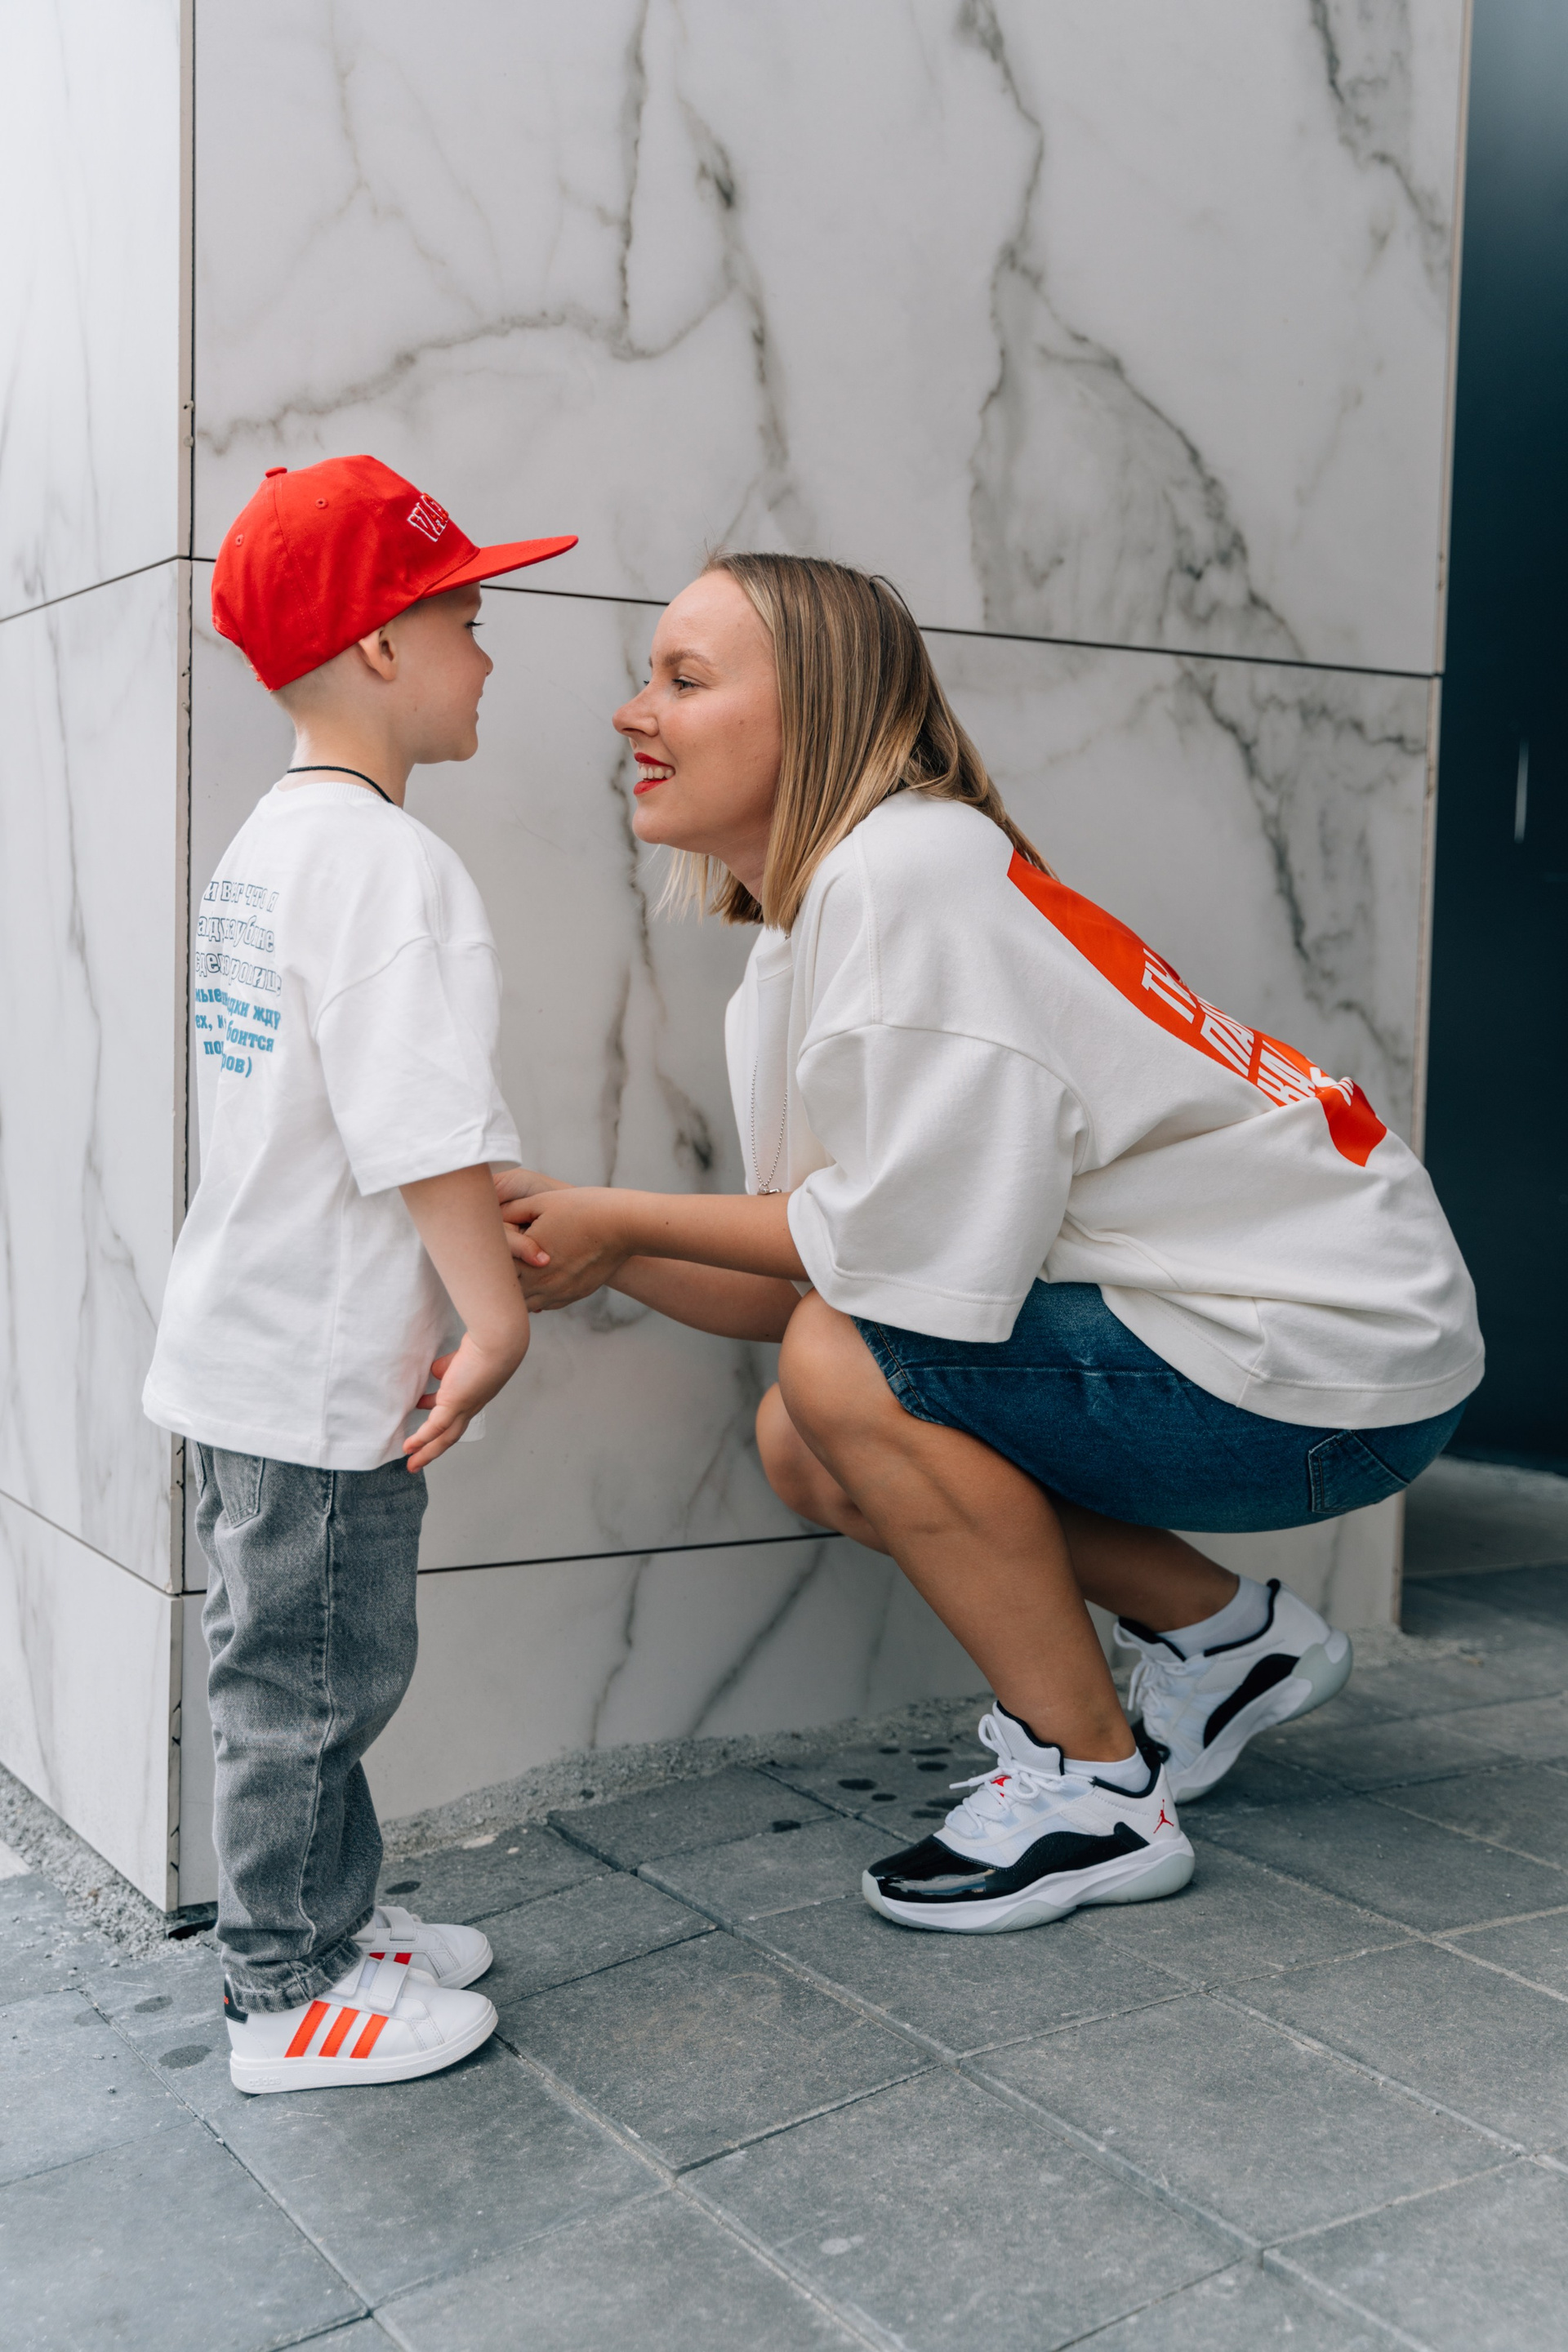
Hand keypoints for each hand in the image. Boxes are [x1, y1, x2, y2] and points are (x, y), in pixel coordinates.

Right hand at [404, 1329, 525, 1472]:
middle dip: (434, 1449)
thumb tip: (436, 1372)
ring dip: (427, 1452)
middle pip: (450, 1436)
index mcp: (473, 1396)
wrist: (497, 1342)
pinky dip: (421, 1440)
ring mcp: (464, 1407)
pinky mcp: (455, 1404)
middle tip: (418, 1459)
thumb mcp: (459, 1358)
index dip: (441, 1424)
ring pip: (443, 1438)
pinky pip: (434, 1428)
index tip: (426, 1428)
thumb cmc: (484, 1344)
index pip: (456, 1416)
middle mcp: (470, 1406)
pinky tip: (409, 1447)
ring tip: (412, 1461)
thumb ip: (447, 1367)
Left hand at [498, 1185, 633, 1309]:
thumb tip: (492, 1216)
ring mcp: (558, 1292)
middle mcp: (540, 1283)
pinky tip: (539, 1280)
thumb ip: (512, 1211)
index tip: (488, 1247)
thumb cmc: (583, 1208)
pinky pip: (546, 1304)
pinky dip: (538, 1295)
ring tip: (517, 1272)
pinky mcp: (574, 1295)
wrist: (623, 1225)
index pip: (493, 1269)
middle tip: (498, 1261)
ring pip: (524, 1304)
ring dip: (518, 1290)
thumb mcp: (542, 1202)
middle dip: (500, 1278)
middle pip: (505, 1292)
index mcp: (526, 1260)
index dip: (488, 1258)